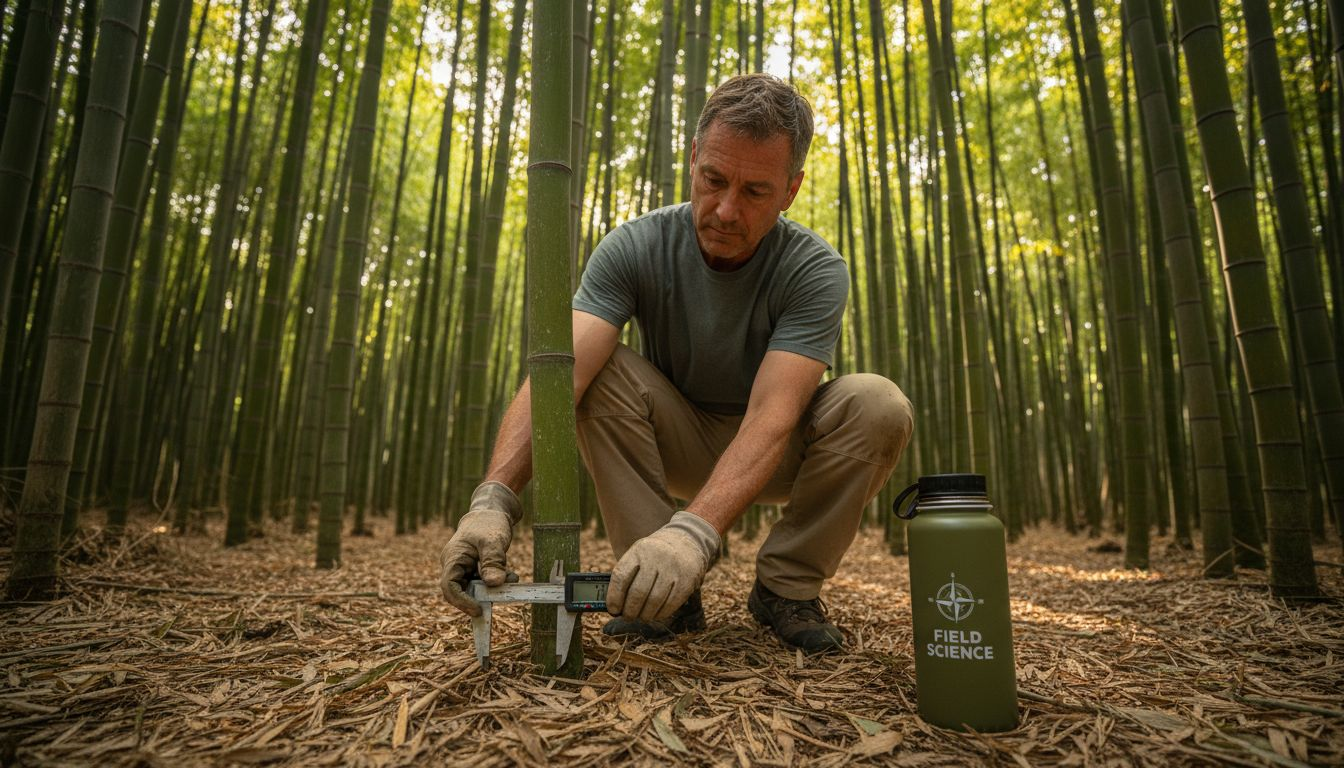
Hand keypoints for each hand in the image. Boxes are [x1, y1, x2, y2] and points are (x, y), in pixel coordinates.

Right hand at [438, 482, 522, 616]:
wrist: (490, 512)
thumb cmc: (489, 523)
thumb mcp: (493, 540)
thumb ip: (493, 562)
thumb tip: (494, 584)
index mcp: (453, 558)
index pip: (449, 587)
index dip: (462, 602)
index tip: (479, 610)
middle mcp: (454, 565)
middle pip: (460, 591)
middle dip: (480, 597)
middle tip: (501, 597)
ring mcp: (463, 568)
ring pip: (473, 589)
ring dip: (491, 589)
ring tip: (510, 579)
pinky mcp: (473, 570)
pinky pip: (481, 583)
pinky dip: (495, 582)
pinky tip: (510, 576)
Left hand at [607, 511, 719, 621]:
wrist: (686, 544)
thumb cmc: (654, 557)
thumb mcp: (638, 556)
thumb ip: (626, 577)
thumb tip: (614, 607)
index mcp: (639, 551)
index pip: (621, 576)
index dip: (614, 597)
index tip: (612, 609)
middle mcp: (656, 558)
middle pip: (638, 592)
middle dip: (630, 610)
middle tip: (628, 616)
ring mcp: (673, 569)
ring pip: (654, 600)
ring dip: (644, 615)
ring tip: (641, 616)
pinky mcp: (686, 581)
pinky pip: (671, 604)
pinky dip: (660, 614)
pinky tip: (655, 614)